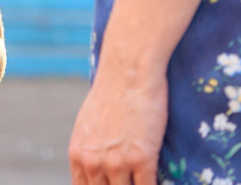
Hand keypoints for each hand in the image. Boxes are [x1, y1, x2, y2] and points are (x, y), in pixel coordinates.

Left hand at [68, 63, 167, 184]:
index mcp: (78, 155)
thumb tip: (96, 167)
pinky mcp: (142, 158)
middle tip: (129, 180)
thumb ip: (89, 150)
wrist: (129, 68)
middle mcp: (93, 162)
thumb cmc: (112, 91)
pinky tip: (162, 181)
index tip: (113, 184)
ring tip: (142, 178)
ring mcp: (117, 162)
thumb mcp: (88, 124)